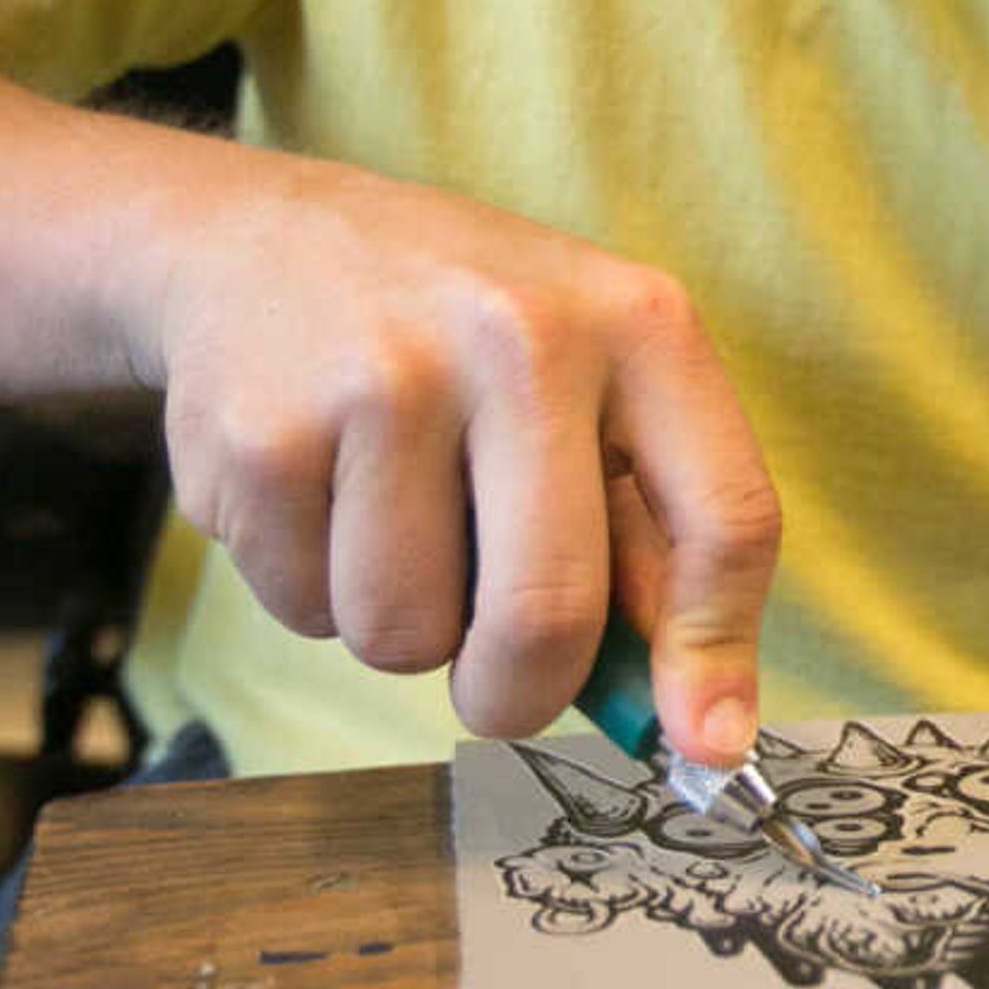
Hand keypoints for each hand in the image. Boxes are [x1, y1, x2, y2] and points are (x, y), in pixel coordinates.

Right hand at [142, 154, 781, 760]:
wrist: (265, 241)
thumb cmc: (467, 343)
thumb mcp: (594, 386)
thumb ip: (655, 542)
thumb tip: (704, 730)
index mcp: (640, 325)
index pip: (726, 517)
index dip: (719, 655)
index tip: (704, 748)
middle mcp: (521, 336)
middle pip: (549, 616)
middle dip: (520, 693)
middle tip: (498, 682)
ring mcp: (382, 378)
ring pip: (407, 635)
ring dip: (403, 631)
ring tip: (395, 525)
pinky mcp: (262, 430)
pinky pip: (304, 611)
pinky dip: (311, 593)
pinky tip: (319, 495)